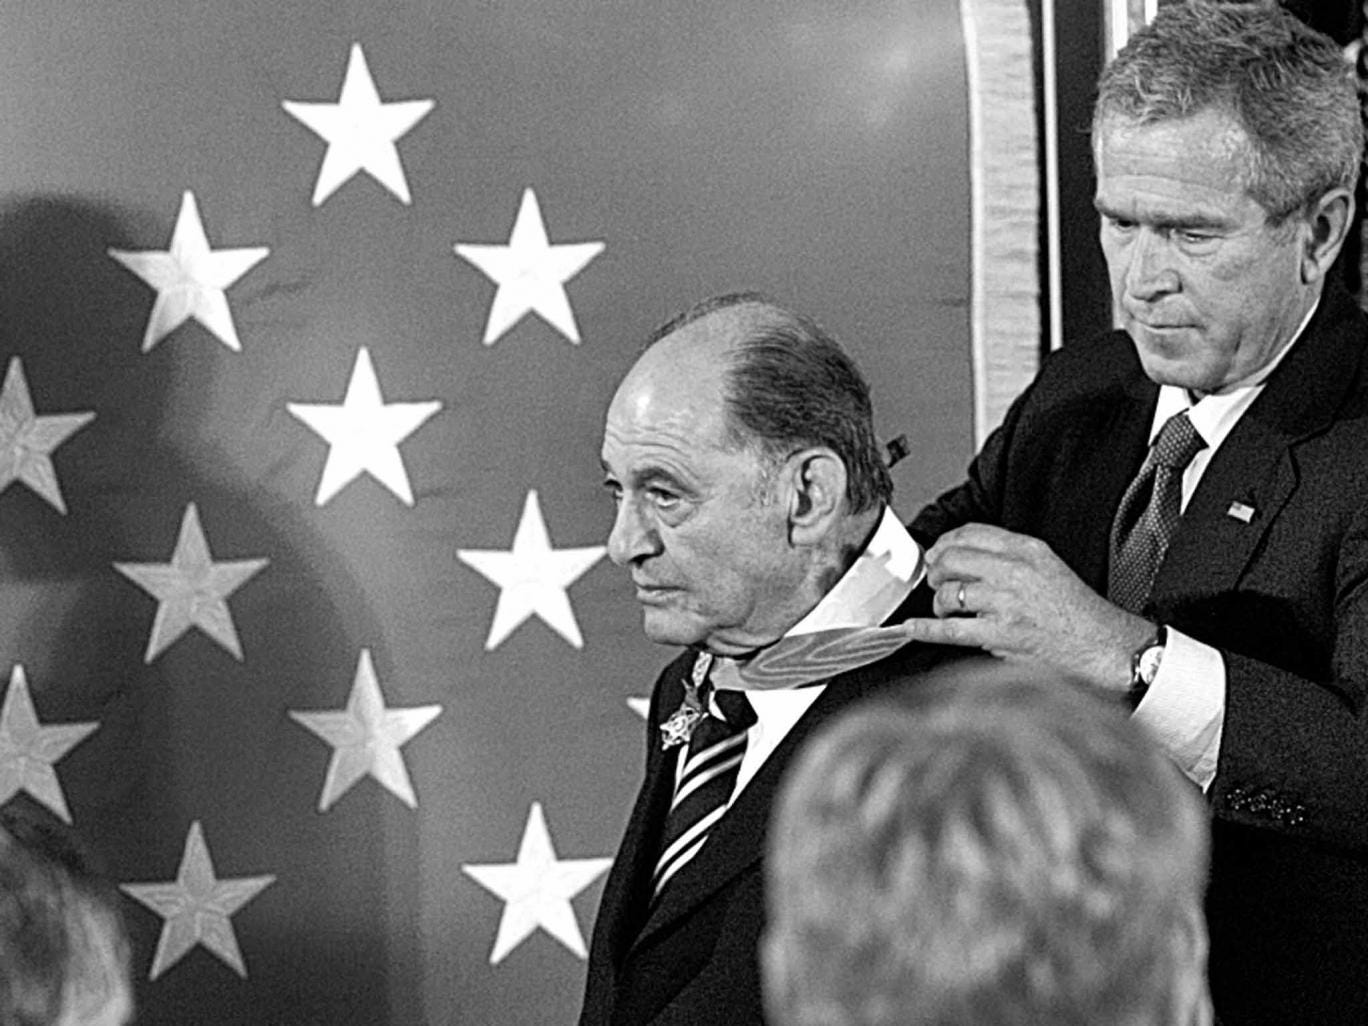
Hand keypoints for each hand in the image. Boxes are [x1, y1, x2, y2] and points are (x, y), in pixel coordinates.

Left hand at [900, 523, 1154, 693]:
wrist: (1102, 644)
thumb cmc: (1076, 610)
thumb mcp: (1047, 565)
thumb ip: (1009, 555)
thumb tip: (962, 556)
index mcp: (1026, 549)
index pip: (970, 533)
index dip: (944, 543)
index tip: (937, 553)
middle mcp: (1014, 571)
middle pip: (951, 560)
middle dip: (936, 572)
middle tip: (937, 582)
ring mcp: (1005, 603)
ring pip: (949, 594)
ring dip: (940, 603)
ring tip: (947, 610)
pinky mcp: (1000, 634)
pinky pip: (951, 630)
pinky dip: (926, 629)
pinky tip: (913, 627)